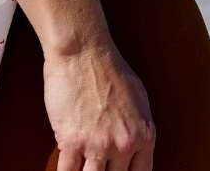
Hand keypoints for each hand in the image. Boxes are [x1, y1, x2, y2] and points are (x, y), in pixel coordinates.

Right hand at [43, 37, 154, 170]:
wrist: (82, 49)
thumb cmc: (108, 66)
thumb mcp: (139, 98)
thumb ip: (139, 128)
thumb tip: (134, 147)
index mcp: (144, 135)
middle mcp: (123, 145)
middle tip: (94, 167)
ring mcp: (97, 145)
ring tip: (81, 168)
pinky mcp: (72, 141)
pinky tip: (65, 168)